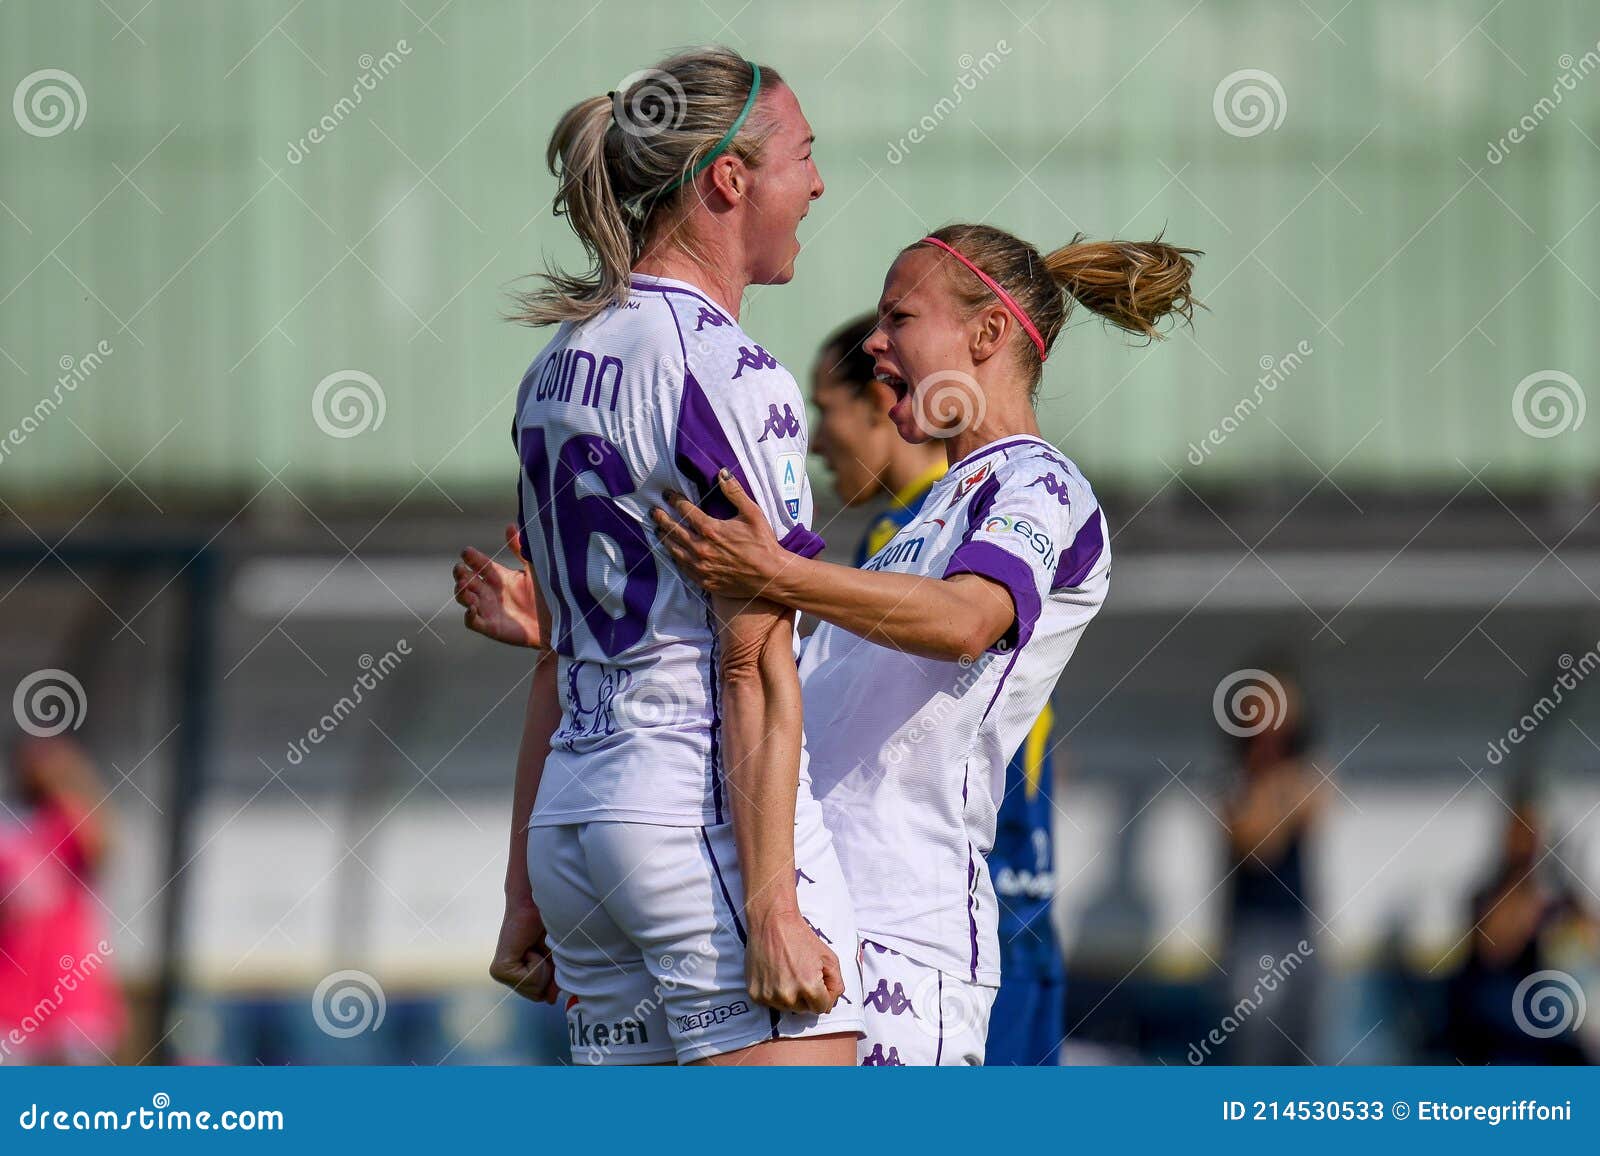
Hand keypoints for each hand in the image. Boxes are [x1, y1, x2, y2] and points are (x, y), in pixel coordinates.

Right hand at [453, 524, 547, 648]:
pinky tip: (471, 609)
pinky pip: (473, 622)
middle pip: (467, 580)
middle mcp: (491, 592)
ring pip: (465, 599)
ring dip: (461, 592)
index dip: (472, 558)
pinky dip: (469, 616)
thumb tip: (510, 525)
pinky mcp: (492, 627)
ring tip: (464, 586)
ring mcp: (489, 609)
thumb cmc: (547, 595)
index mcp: (500, 577)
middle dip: (461, 574)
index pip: (480, 564)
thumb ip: (520, 550)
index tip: (466, 552)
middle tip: (460, 569)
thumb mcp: (533, 570)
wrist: (559, 622)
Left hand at [489, 899, 557, 1003]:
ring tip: (535, 946)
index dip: (551, 977)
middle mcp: (505, 975)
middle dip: (547, 973)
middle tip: (541, 949)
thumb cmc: (549, 927)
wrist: (539, 905)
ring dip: (542, 967)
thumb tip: (550, 1001)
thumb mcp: (556, 959)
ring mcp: (500, 974)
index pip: (539, 995)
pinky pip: (527, 980)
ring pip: (533, 989)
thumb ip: (554, 981)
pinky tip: (528, 947)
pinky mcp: (499, 969)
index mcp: (517, 974)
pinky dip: (536, 963)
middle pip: (536, 995)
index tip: (546, 953)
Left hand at [652, 471, 785, 599]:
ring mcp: (701, 567)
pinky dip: (675, 558)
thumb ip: (734, 492)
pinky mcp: (704, 580)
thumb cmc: (763, 544)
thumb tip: (722, 473)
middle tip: (654, 512)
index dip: (674, 500)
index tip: (667, 495)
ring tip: (658, 530)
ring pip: (674, 550)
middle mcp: (701, 548)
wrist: (770, 576)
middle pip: (674, 530)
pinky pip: (682, 568)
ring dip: (665, 538)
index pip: (685, 511)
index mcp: (711, 530)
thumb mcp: (752, 513)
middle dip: (662, 518)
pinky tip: (672, 553)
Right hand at [744, 907, 845, 1015]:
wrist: (772, 922)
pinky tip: (776, 975)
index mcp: (809, 987)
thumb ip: (836, 983)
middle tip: (803, 974)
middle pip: (804, 1009)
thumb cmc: (802, 937)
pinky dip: (775, 993)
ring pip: (787, 1008)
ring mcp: (769, 996)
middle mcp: (788, 996)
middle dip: (807, 996)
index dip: (824, 995)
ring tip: (788, 974)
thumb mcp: (829, 957)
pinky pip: (771, 1002)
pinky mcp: (755, 994)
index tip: (820, 982)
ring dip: (791, 996)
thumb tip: (831, 1001)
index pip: (822, 1008)